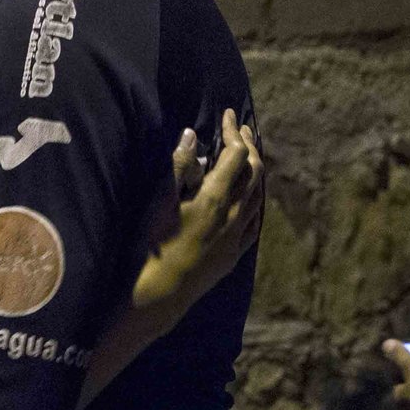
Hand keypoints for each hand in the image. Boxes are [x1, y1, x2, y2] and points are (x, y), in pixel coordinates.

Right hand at [133, 110, 266, 314]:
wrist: (158, 295)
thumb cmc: (151, 246)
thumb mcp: (159, 202)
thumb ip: (178, 167)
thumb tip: (192, 136)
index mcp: (214, 199)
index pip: (235, 155)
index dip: (233, 131)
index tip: (228, 114)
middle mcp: (232, 216)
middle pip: (254, 172)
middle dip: (250, 145)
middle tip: (242, 128)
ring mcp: (237, 236)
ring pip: (258, 195)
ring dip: (256, 170)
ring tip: (251, 153)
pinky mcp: (234, 254)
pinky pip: (255, 220)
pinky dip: (257, 199)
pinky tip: (253, 197)